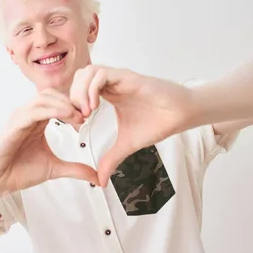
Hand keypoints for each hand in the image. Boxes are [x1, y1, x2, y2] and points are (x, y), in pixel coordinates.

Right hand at [0, 88, 100, 195]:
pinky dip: (52, 111)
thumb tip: (96, 177)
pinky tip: (65, 117)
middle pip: (51, 94)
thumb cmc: (18, 171)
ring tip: (78, 117)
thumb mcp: (54, 169)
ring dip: (64, 104)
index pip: (57, 101)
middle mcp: (28, 115)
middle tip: (86, 115)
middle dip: (71, 101)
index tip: (88, 116)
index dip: (74, 105)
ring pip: (43, 98)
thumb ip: (75, 169)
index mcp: (37, 120)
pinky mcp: (13, 125)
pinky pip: (34, 111)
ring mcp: (19, 118)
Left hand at [69, 65, 194, 186]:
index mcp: (108, 94)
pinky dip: (92, 89)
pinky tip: (95, 107)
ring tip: (86, 113)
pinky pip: (102, 74)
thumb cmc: (157, 123)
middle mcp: (111, 83)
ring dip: (80, 91)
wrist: (181, 114)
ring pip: (88, 71)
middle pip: (79, 76)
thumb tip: (100, 182)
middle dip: (72, 96)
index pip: (79, 88)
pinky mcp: (128, 77)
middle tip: (79, 118)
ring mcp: (119, 78)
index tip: (78, 124)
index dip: (72, 104)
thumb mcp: (127, 145)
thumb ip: (111, 159)